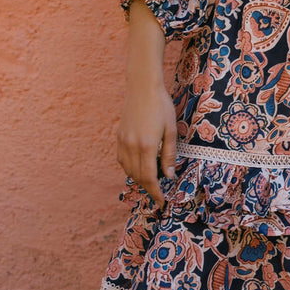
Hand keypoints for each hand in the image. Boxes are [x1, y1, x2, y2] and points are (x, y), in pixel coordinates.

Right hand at [116, 82, 176, 205]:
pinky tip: (139, 165)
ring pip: (128, 170)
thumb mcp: (171, 129)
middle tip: (159, 192)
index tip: (161, 202)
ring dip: (139, 178)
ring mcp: (123, 141)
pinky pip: (122, 160)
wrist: (142, 87)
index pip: (150, 178)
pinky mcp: (118, 136)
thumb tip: (169, 176)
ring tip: (151, 180)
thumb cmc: (161, 105)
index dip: (155, 193)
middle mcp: (132, 146)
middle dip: (148, 188)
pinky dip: (129, 168)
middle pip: (138, 177)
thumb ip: (169, 154)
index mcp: (147, 146)